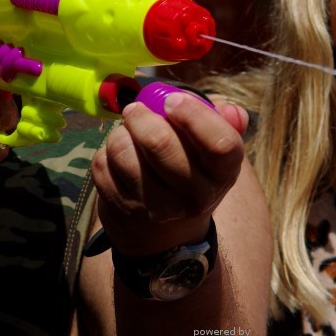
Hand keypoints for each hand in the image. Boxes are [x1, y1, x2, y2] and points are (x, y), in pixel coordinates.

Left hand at [91, 92, 247, 255]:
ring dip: (120, 132)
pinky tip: (118, 156)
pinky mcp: (123, 210)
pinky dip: (106, 152)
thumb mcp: (213, 155)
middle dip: (142, 115)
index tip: (173, 100)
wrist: (166, 236)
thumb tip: (231, 110)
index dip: (194, 114)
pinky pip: (103, 165)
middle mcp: (194, 197)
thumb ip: (224, 124)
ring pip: (123, 150)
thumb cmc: (191, 176)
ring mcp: (156, 208)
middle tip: (136, 109)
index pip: (219, 143)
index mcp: (223, 175)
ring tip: (127, 133)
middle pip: (159, 143)